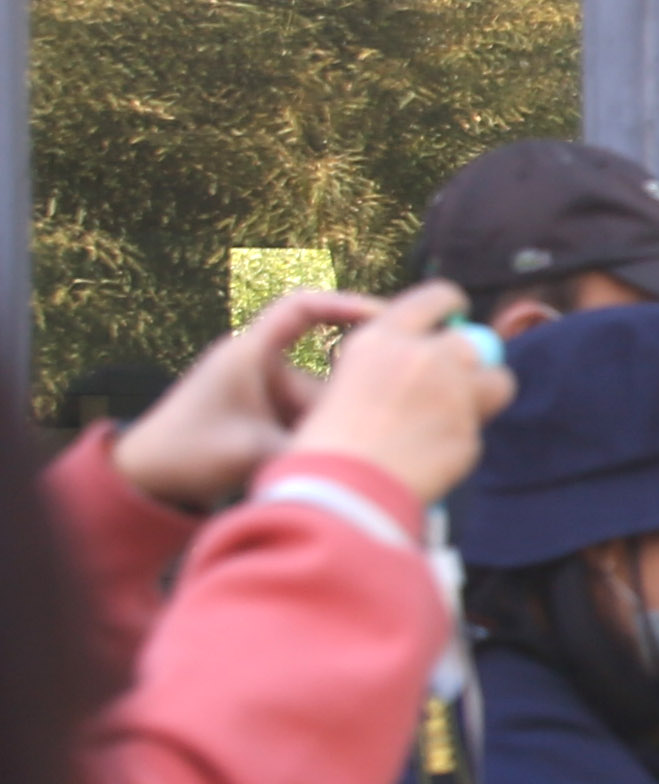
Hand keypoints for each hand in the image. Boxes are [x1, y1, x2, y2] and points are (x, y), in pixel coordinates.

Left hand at [113, 286, 383, 509]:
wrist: (147, 477)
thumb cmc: (186, 453)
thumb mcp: (250, 452)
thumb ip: (305, 450)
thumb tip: (363, 456)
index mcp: (250, 354)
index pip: (301, 309)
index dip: (345, 306)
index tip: (385, 318)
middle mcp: (261, 367)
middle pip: (324, 371)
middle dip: (349, 401)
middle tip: (380, 430)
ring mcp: (266, 395)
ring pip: (320, 403)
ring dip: (332, 429)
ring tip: (345, 462)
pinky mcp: (266, 419)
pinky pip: (307, 421)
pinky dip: (320, 440)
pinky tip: (333, 466)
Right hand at [285, 281, 517, 506]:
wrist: (344, 481)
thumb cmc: (335, 436)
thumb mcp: (351, 376)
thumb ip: (393, 360)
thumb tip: (431, 353)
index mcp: (385, 336)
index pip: (436, 298)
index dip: (451, 304)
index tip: (457, 312)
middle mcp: (424, 356)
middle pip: (474, 343)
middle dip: (473, 358)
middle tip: (462, 377)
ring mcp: (453, 393)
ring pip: (498, 381)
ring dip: (486, 393)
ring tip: (458, 416)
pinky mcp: (469, 430)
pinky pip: (478, 428)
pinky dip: (464, 438)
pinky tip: (435, 454)